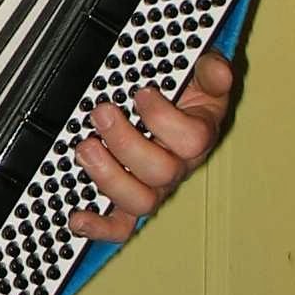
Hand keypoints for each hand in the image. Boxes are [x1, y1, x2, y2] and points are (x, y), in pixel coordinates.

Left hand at [68, 50, 234, 242]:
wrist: (172, 109)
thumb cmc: (184, 93)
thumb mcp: (199, 75)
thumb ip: (208, 69)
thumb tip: (216, 68)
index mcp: (196, 134)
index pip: (192, 138)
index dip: (164, 118)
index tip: (142, 92)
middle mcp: (176, 166)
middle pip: (161, 171)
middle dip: (125, 142)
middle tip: (102, 113)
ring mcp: (152, 186)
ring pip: (141, 201)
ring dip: (109, 177)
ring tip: (86, 149)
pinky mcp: (128, 200)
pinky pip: (121, 224)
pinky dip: (99, 226)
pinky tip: (78, 218)